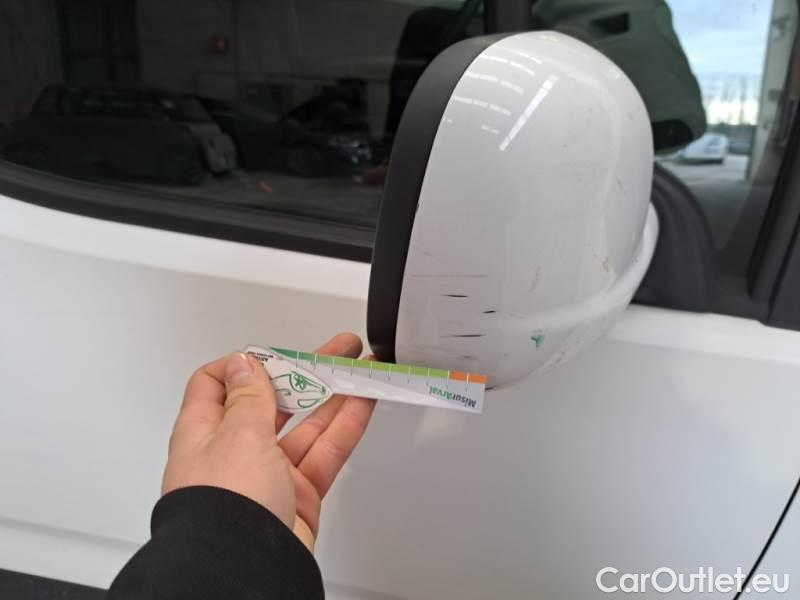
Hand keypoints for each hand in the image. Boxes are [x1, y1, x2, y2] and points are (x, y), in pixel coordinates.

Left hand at [162, 333, 374, 550]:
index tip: (279, 353)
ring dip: (334, 396)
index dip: (246, 364)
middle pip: (272, 401)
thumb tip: (244, 364)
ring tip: (361, 371)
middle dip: (304, 373)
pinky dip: (345, 427)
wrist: (242, 570)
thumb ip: (249, 395)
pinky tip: (362, 403)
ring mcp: (268, 474)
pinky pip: (325, 452)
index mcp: (204, 432)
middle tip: (336, 351)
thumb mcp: (237, 434)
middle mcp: (233, 451)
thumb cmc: (222, 509)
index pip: (217, 384)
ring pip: (306, 425)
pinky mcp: (297, 495)